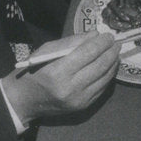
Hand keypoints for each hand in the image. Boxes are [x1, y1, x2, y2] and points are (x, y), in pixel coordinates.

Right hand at [0, 32, 118, 124]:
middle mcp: (70, 87)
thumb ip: (71, 42)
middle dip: (111, 51)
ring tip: (115, 52)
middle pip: (100, 65)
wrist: (24, 101)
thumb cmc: (33, 71)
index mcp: (57, 72)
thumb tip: (95, 35)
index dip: (101, 42)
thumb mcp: (46, 51)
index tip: (108, 35)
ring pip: (105, 77)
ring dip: (113, 62)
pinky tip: (109, 66)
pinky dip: (108, 75)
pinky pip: (103, 87)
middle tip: (116, 42)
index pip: (87, 53)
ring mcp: (79, 99)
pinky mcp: (84, 106)